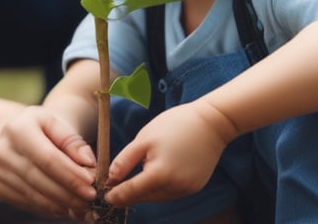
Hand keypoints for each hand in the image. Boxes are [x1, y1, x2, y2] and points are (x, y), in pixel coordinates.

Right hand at [0, 106, 96, 217]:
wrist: (6, 135)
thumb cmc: (39, 128)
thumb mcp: (56, 123)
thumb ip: (72, 141)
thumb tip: (87, 163)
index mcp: (18, 129)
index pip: (47, 158)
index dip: (70, 174)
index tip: (90, 183)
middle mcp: (1, 150)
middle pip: (39, 179)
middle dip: (68, 192)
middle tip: (90, 199)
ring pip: (33, 195)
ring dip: (60, 204)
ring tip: (80, 205)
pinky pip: (25, 202)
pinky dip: (47, 207)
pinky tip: (63, 207)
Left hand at [105, 101, 230, 206]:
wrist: (212, 122)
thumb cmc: (175, 125)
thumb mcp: (144, 139)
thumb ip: (125, 161)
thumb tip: (110, 179)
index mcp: (160, 174)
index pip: (131, 193)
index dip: (115, 196)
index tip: (105, 196)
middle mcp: (175, 187)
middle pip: (144, 196)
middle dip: (130, 192)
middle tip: (117, 183)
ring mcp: (187, 189)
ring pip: (157, 196)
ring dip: (146, 189)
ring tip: (139, 174)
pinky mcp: (195, 187)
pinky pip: (171, 192)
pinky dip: (161, 186)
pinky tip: (159, 172)